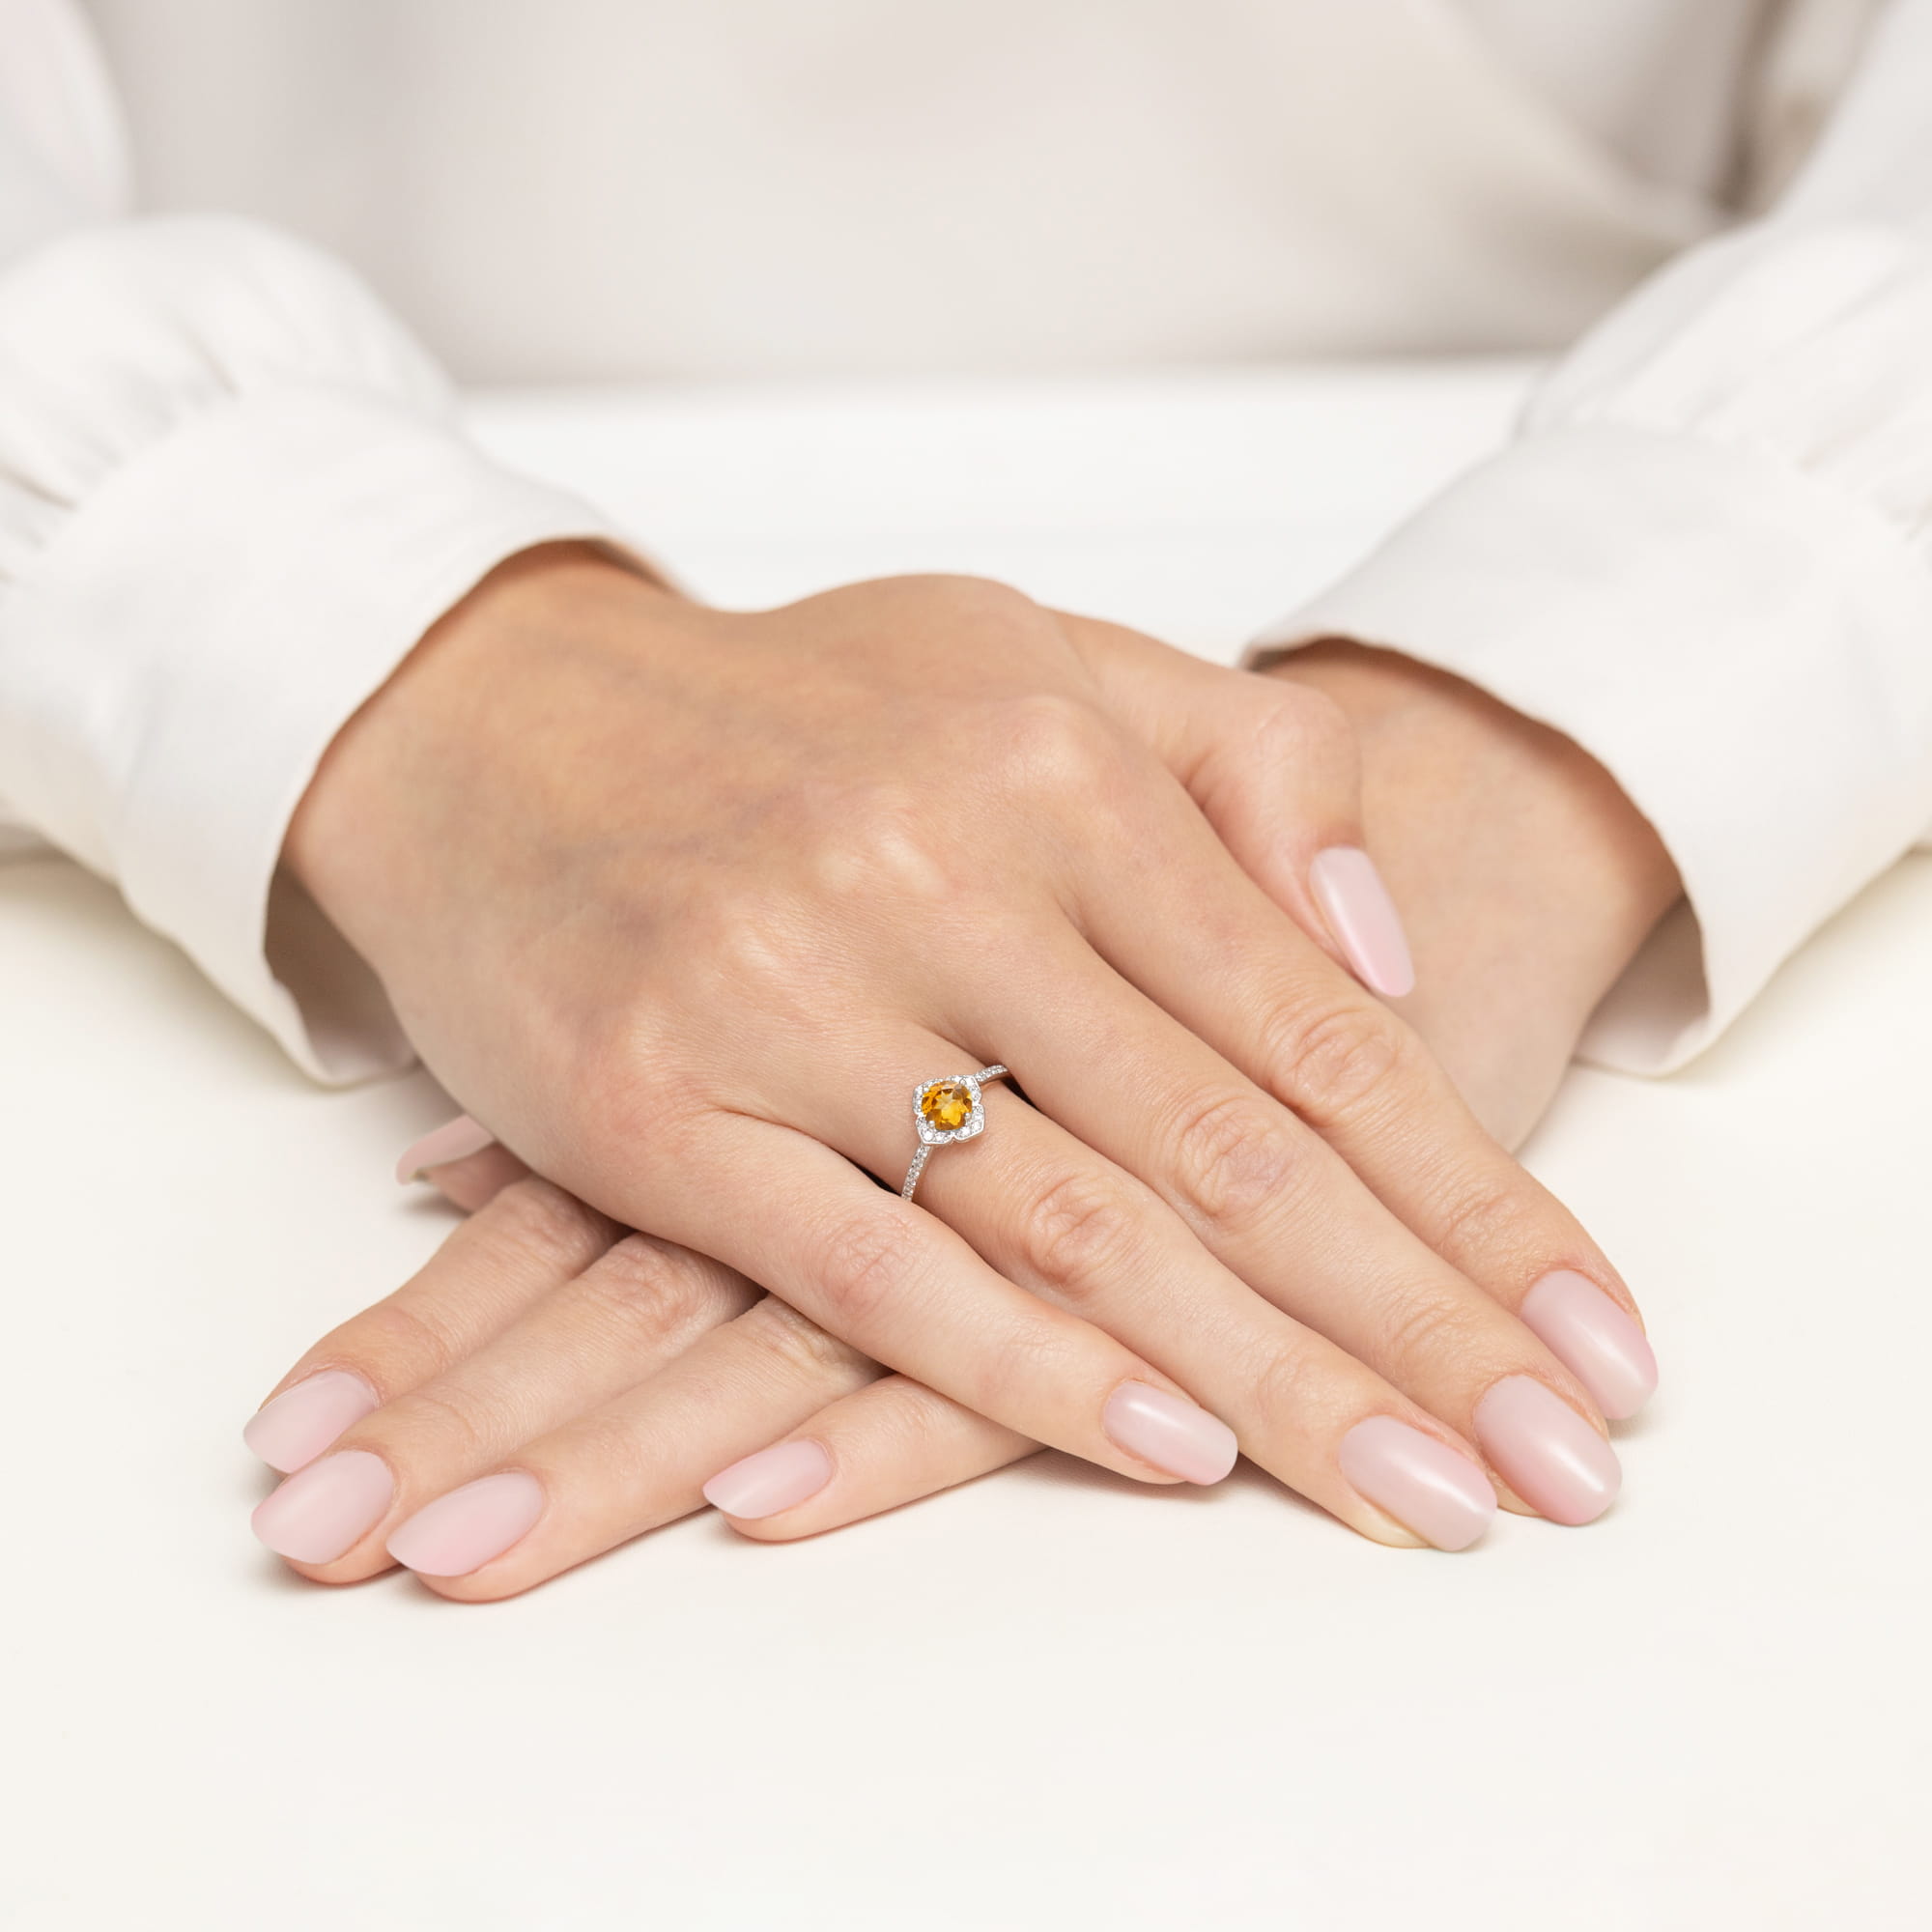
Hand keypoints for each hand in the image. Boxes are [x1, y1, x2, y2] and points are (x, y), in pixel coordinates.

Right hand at [266, 553, 1645, 1579]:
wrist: (497, 717)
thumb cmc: (793, 706)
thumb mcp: (1034, 657)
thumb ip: (1242, 770)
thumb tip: (1380, 954)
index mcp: (1054, 766)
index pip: (1314, 1024)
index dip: (1470, 1196)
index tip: (1588, 1340)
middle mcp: (937, 871)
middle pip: (1227, 1148)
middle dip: (1414, 1329)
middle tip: (1556, 1473)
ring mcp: (789, 988)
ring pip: (1073, 1222)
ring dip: (1263, 1383)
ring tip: (1414, 1495)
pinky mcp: (657, 1103)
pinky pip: (870, 1267)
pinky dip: (1022, 1366)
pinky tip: (1165, 1448)